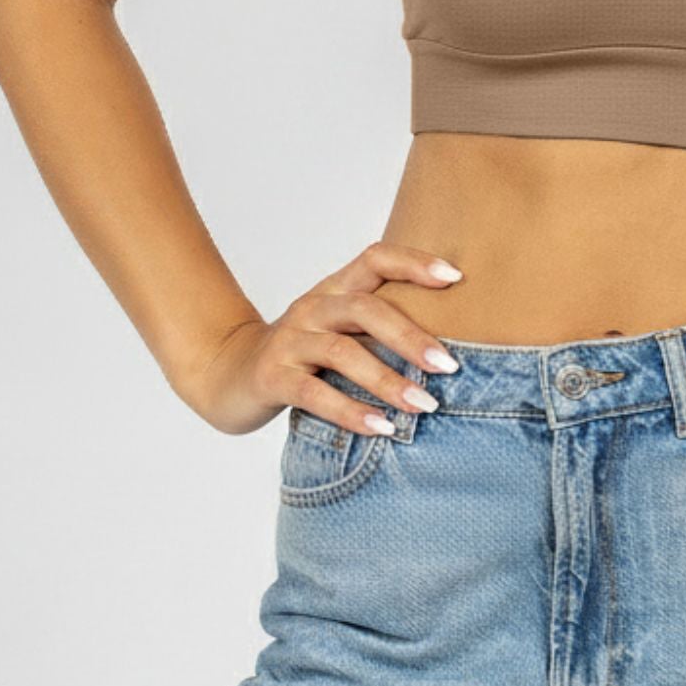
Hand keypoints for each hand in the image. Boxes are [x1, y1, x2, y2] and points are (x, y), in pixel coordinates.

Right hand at [179, 241, 465, 438]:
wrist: (228, 375)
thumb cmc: (302, 354)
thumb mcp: (338, 329)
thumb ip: (378, 326)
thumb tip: (454, 343)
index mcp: (334, 288)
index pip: (375, 258)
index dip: (414, 262)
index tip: (457, 277)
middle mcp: (313, 306)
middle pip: (366, 308)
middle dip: (411, 336)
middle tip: (450, 365)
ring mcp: (290, 340)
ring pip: (343, 352)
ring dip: (388, 380)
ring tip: (424, 406)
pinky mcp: (273, 377)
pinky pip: (315, 393)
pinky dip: (351, 412)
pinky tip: (382, 428)